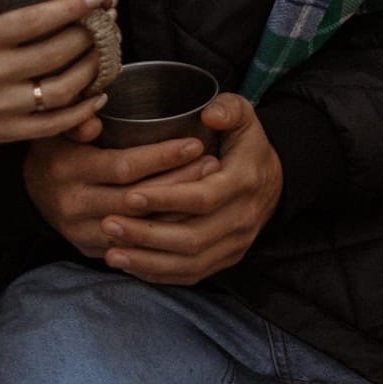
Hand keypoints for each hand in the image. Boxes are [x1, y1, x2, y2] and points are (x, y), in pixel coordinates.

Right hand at [0, 0, 114, 147]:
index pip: (33, 21)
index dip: (70, 8)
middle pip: (53, 54)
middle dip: (88, 35)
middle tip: (106, 20)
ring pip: (59, 91)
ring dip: (91, 69)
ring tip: (103, 49)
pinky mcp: (3, 133)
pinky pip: (52, 125)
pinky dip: (82, 110)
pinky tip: (97, 92)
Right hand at [23, 132, 212, 257]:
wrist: (29, 194)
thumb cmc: (54, 150)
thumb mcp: (57, 128)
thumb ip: (77, 121)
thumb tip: (94, 121)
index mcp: (68, 169)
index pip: (124, 167)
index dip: (162, 157)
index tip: (194, 143)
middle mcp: (74, 205)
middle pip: (139, 199)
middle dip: (180, 182)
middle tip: (213, 164)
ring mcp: (83, 233)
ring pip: (142, 227)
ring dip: (180, 209)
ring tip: (211, 187)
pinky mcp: (91, 250)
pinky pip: (136, 247)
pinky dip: (165, 232)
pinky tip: (190, 215)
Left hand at [99, 94, 282, 284]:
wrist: (274, 181)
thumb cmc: (247, 145)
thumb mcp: (245, 117)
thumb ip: (229, 108)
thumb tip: (210, 115)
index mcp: (243, 182)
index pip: (202, 198)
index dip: (166, 198)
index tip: (130, 195)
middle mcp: (242, 219)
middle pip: (191, 238)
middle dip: (147, 235)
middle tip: (108, 223)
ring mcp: (235, 245)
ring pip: (189, 263)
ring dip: (148, 260)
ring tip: (111, 253)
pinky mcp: (226, 260)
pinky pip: (191, 275)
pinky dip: (158, 273)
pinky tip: (129, 265)